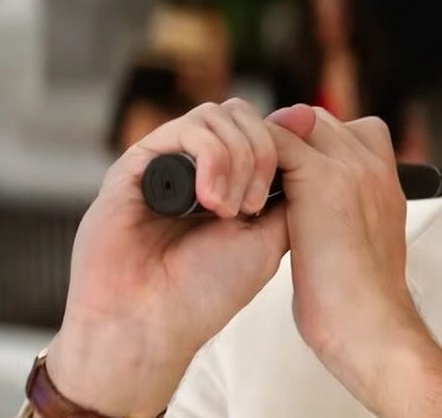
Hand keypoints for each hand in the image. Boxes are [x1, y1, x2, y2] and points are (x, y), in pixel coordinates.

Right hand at [46, 99, 297, 416]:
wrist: (151, 327)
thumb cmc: (208, 290)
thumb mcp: (270, 235)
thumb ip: (288, 184)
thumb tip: (306, 125)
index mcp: (228, 177)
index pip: (262, 129)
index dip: (285, 141)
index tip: (302, 170)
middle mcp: (195, 165)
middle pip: (240, 113)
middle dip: (263, 150)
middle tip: (256, 204)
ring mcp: (165, 162)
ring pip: (214, 115)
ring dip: (238, 156)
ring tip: (232, 210)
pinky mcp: (135, 165)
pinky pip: (180, 130)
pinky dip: (209, 157)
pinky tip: (211, 201)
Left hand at [266, 106, 441, 416]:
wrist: (369, 325)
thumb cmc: (359, 304)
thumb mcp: (355, 248)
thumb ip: (340, 218)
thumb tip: (313, 220)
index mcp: (385, 182)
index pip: (346, 133)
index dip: (312, 147)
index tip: (285, 178)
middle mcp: (374, 165)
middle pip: (318, 121)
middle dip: (283, 142)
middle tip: (253, 179)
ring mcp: (353, 166)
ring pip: (295, 124)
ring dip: (265, 149)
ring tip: (244, 186)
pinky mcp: (325, 178)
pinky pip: (275, 142)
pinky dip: (249, 161)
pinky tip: (238, 195)